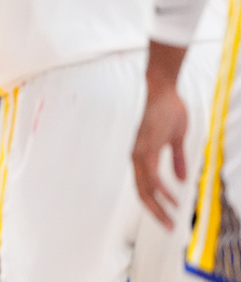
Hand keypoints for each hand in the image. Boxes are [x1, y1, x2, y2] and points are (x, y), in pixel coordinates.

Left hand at [132, 85, 186, 230]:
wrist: (163, 90)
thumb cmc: (169, 111)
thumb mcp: (175, 140)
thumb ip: (176, 159)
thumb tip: (180, 179)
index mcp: (142, 156)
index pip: (145, 187)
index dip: (155, 204)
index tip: (167, 218)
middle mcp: (137, 156)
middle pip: (142, 192)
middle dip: (155, 211)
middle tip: (168, 227)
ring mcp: (140, 151)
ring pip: (145, 187)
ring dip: (158, 205)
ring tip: (170, 219)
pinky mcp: (146, 146)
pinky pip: (151, 174)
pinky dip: (161, 189)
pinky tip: (172, 198)